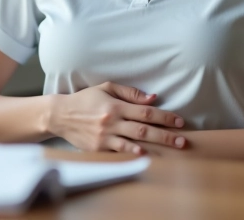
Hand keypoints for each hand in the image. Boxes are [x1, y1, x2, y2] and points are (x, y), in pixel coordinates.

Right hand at [47, 82, 186, 154]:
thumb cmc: (85, 99)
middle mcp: (112, 120)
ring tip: (172, 149)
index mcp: (116, 105)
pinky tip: (144, 155)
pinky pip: (119, 150)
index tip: (179, 121)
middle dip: (166, 134)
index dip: (164, 116)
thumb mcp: (106, 88)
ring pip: (134, 140)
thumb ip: (130, 93)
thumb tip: (152, 98)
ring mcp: (105, 135)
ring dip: (155, 145)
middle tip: (183, 140)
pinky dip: (131, 152)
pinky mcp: (98, 147)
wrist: (61, 115)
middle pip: (144, 128)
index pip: (146, 111)